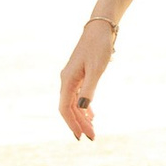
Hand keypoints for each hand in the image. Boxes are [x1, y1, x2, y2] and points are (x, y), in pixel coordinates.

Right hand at [60, 17, 116, 139]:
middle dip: (79, 124)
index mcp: (67, 80)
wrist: (101, 27)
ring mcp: (72, 77)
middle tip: (92, 137)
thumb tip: (82, 108)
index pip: (65, 108)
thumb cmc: (99, 46)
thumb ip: (89, 88)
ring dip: (82, 117)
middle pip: (69, 108)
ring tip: (92, 129)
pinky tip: (92, 114)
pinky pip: (78, 95)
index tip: (81, 137)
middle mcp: (66, 80)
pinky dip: (84, 106)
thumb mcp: (97, 68)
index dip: (72, 124)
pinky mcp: (79, 74)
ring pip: (73, 103)